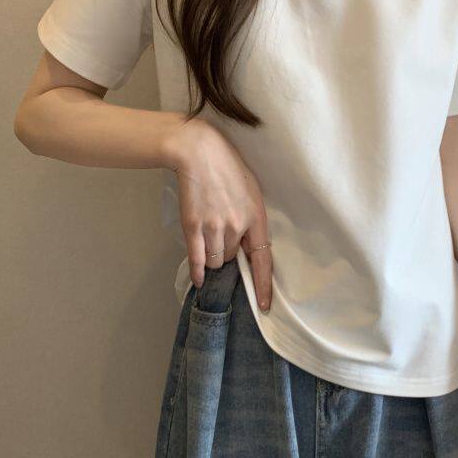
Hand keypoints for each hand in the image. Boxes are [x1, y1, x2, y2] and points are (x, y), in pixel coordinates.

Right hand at [162, 117, 273, 310]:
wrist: (199, 152)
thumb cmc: (229, 168)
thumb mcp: (252, 192)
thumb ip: (252, 219)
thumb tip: (248, 245)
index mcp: (256, 218)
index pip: (263, 260)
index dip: (264, 285)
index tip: (264, 305)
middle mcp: (236, 227)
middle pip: (232, 258)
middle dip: (228, 252)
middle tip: (222, 232)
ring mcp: (213, 228)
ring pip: (215, 260)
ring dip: (213, 256)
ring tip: (209, 234)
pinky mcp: (193, 226)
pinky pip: (196, 258)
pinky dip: (197, 272)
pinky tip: (199, 280)